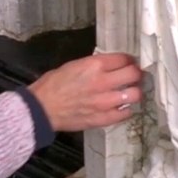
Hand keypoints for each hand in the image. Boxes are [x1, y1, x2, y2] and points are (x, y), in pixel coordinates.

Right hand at [29, 53, 143, 131]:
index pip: (124, 59)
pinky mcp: (104, 119)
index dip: (128, 60)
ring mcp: (105, 102)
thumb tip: (109, 66)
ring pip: (135, 95)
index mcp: (94, 65)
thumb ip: (94, 65)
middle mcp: (103, 82)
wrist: (42, 108)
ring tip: (130, 92)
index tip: (129, 62)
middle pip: (134, 74)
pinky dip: (126, 109)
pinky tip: (121, 107)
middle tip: (133, 76)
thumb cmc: (53, 85)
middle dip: (136, 74)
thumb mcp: (73, 65)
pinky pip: (126, 114)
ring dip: (134, 92)